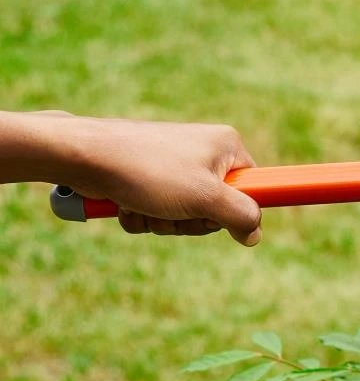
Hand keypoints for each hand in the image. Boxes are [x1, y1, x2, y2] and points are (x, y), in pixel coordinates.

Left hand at [36, 112, 262, 244]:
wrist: (84, 155)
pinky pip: (160, 209)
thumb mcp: (205, 198)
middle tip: (174, 213)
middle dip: (192, 221)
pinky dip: (145, 216)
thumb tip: (255, 234)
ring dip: (165, 222)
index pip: (254, 189)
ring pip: (186, 213)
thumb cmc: (148, 171)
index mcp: (226, 146)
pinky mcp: (149, 174)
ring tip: (145, 206)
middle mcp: (204, 151)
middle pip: (218, 207)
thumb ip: (241, 216)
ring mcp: (175, 163)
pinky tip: (129, 205)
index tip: (215, 213)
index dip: (237, 211)